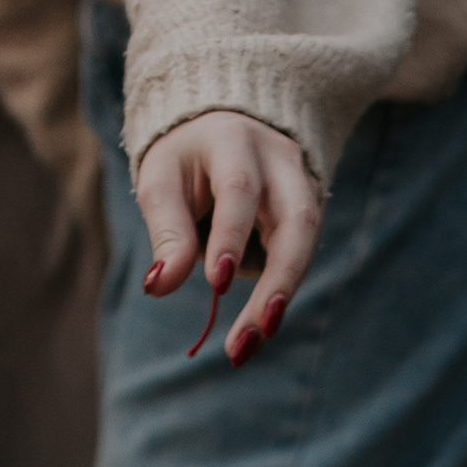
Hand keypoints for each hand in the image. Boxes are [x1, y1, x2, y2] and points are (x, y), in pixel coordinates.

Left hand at [134, 111, 321, 365]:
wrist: (226, 125)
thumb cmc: (186, 158)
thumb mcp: (163, 181)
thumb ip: (167, 231)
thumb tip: (158, 286)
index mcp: (233, 141)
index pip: (239, 189)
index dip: (231, 237)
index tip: (216, 284)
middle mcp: (279, 161)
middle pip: (296, 221)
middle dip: (279, 280)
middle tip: (257, 332)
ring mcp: (302, 186)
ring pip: (307, 243)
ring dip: (283, 296)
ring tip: (253, 341)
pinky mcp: (309, 212)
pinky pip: (301, 257)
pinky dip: (281, 293)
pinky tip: (259, 325)